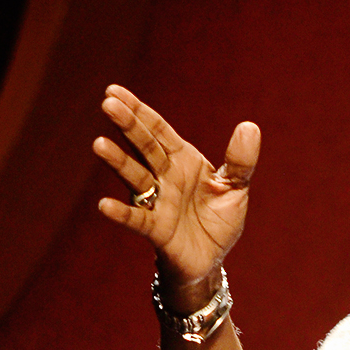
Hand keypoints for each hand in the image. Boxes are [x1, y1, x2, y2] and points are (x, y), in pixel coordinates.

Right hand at [93, 85, 262, 292]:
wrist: (210, 258)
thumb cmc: (217, 219)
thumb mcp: (235, 187)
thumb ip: (240, 160)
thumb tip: (249, 126)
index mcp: (182, 160)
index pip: (158, 131)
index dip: (139, 111)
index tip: (114, 91)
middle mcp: (164, 177)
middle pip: (144, 147)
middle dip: (127, 126)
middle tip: (108, 104)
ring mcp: (157, 202)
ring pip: (136, 177)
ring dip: (119, 161)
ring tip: (99, 145)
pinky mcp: (156, 230)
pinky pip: (137, 219)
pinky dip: (121, 213)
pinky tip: (104, 205)